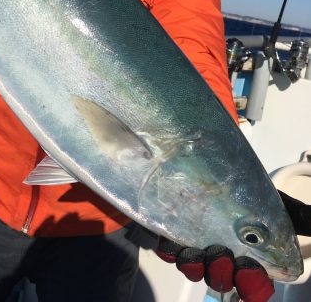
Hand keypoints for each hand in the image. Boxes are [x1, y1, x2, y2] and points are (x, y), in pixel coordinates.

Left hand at [155, 192, 310, 301]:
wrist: (223, 179)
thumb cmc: (256, 199)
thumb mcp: (283, 208)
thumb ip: (302, 219)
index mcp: (249, 258)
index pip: (250, 285)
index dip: (250, 285)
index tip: (248, 272)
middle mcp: (222, 256)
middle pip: (219, 277)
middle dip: (220, 272)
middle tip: (223, 257)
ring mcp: (198, 246)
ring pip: (193, 266)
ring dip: (193, 264)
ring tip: (194, 252)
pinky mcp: (175, 232)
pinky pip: (168, 248)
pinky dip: (167, 249)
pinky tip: (169, 243)